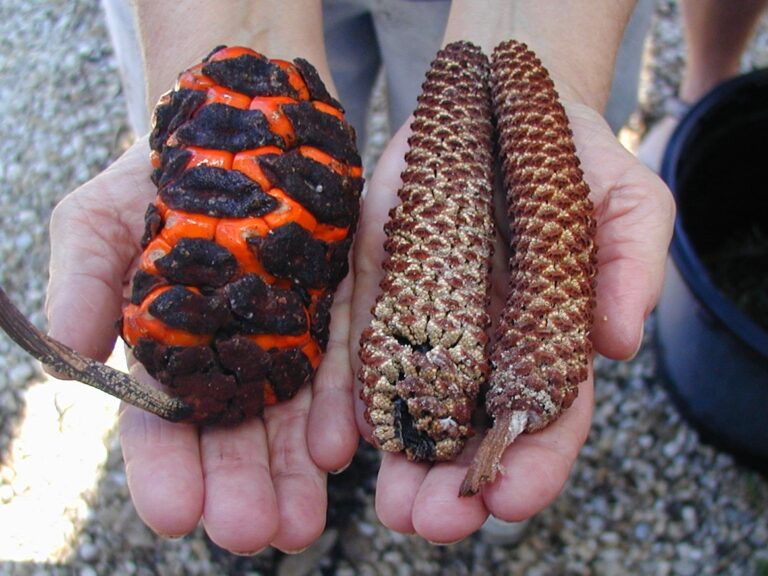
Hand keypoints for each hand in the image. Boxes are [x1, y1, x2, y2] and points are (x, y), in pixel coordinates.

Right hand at [46, 137, 358, 553]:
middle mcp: (234, 354)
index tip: (174, 514)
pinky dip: (344, 402)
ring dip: (298, 470)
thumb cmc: (159, 175)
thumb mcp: (102, 218)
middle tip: (253, 535)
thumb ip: (85, 280)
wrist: (237, 126)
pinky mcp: (341, 305)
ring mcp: (292, 334)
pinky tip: (345, 443)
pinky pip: (346, 358)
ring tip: (304, 521)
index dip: (166, 467)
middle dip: (243, 486)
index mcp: (170, 348)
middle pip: (238, 432)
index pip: (162, 420)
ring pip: (296, 413)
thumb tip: (69, 347)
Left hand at [351, 104, 674, 542]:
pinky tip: (335, 438)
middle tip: (423, 522)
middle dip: (447, 483)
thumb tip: (620, 341)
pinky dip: (345, 394)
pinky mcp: (375, 286)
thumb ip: (631, 264)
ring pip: (406, 402)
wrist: (496, 105)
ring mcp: (423, 318)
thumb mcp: (624, 199)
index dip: (532, 464)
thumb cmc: (570, 158)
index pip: (545, 418)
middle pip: (466, 429)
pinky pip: (357, 345)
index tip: (507, 500)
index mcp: (546, 338)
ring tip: (381, 502)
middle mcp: (482, 343)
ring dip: (394, 457)